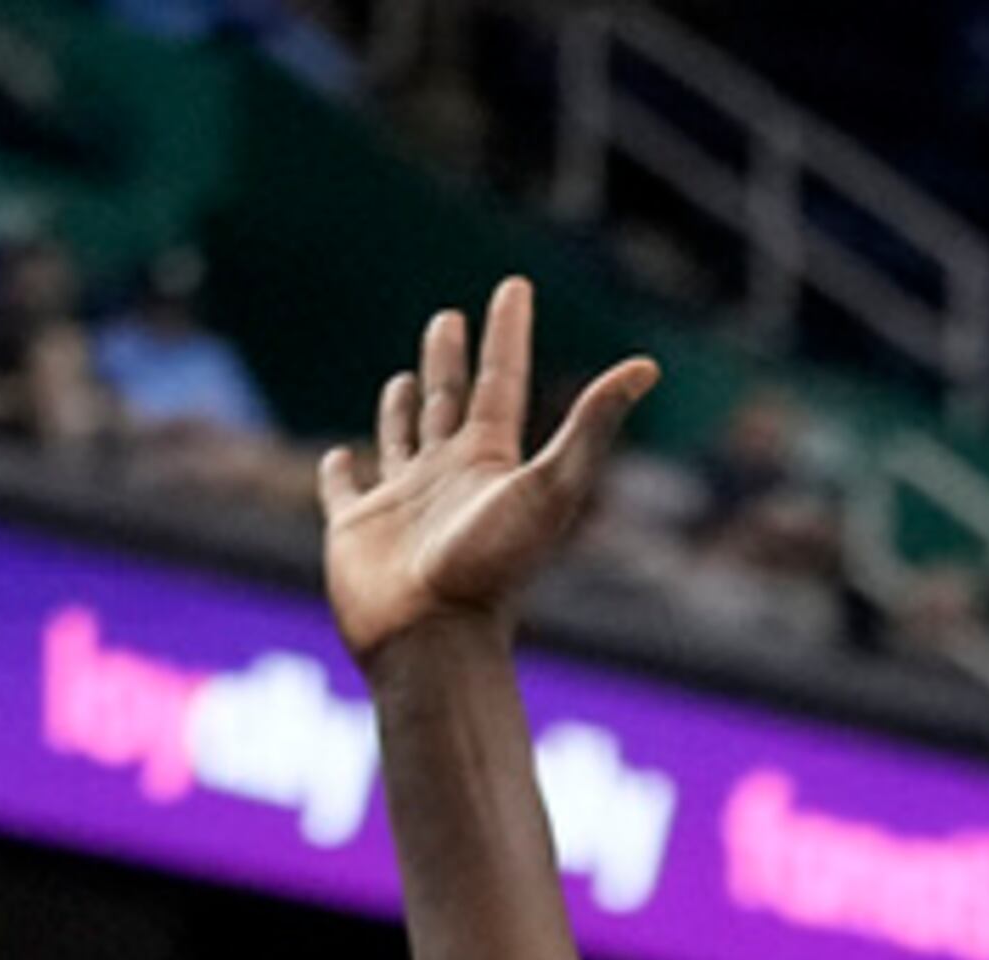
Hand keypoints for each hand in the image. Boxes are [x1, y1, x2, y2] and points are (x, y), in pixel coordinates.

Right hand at [321, 280, 658, 667]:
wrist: (436, 642)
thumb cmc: (492, 570)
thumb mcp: (552, 488)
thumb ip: (593, 425)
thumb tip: (648, 365)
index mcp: (491, 463)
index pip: (501, 381)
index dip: (508, 334)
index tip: (515, 288)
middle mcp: (449, 477)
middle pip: (449, 402)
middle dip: (450, 358)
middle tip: (449, 318)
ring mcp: (402, 503)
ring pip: (403, 440)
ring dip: (403, 409)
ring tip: (405, 379)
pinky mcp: (356, 530)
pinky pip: (343, 490)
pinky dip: (340, 472)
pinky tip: (341, 457)